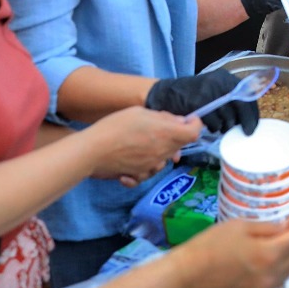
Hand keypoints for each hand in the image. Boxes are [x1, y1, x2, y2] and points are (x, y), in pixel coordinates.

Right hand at [86, 106, 200, 186]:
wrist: (93, 150)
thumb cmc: (116, 126)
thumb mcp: (141, 112)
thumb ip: (163, 117)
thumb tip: (178, 121)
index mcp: (167, 134)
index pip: (194, 133)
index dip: (195, 124)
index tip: (189, 119)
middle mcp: (163, 152)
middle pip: (178, 145)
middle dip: (174, 135)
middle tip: (158, 125)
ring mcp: (152, 166)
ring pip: (164, 158)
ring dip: (160, 149)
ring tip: (143, 141)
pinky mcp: (139, 175)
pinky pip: (149, 171)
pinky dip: (145, 165)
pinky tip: (134, 159)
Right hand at [146, 71, 259, 133]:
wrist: (166, 93)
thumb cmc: (193, 95)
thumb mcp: (214, 91)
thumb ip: (230, 100)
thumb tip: (249, 120)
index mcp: (226, 78)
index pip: (247, 95)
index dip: (252, 113)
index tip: (253, 127)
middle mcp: (220, 81)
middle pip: (241, 105)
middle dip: (245, 121)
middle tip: (245, 133)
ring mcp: (208, 91)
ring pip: (227, 116)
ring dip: (226, 126)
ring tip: (220, 127)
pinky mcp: (198, 102)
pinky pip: (213, 121)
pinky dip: (213, 127)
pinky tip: (209, 126)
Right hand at [170, 217, 288, 287]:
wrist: (187, 276)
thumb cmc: (210, 245)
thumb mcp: (240, 225)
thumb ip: (267, 227)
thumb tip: (284, 228)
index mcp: (269, 255)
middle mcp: (271, 277)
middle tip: (278, 232)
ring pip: (286, 273)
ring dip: (284, 258)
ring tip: (269, 248)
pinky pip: (272, 285)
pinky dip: (271, 273)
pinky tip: (256, 266)